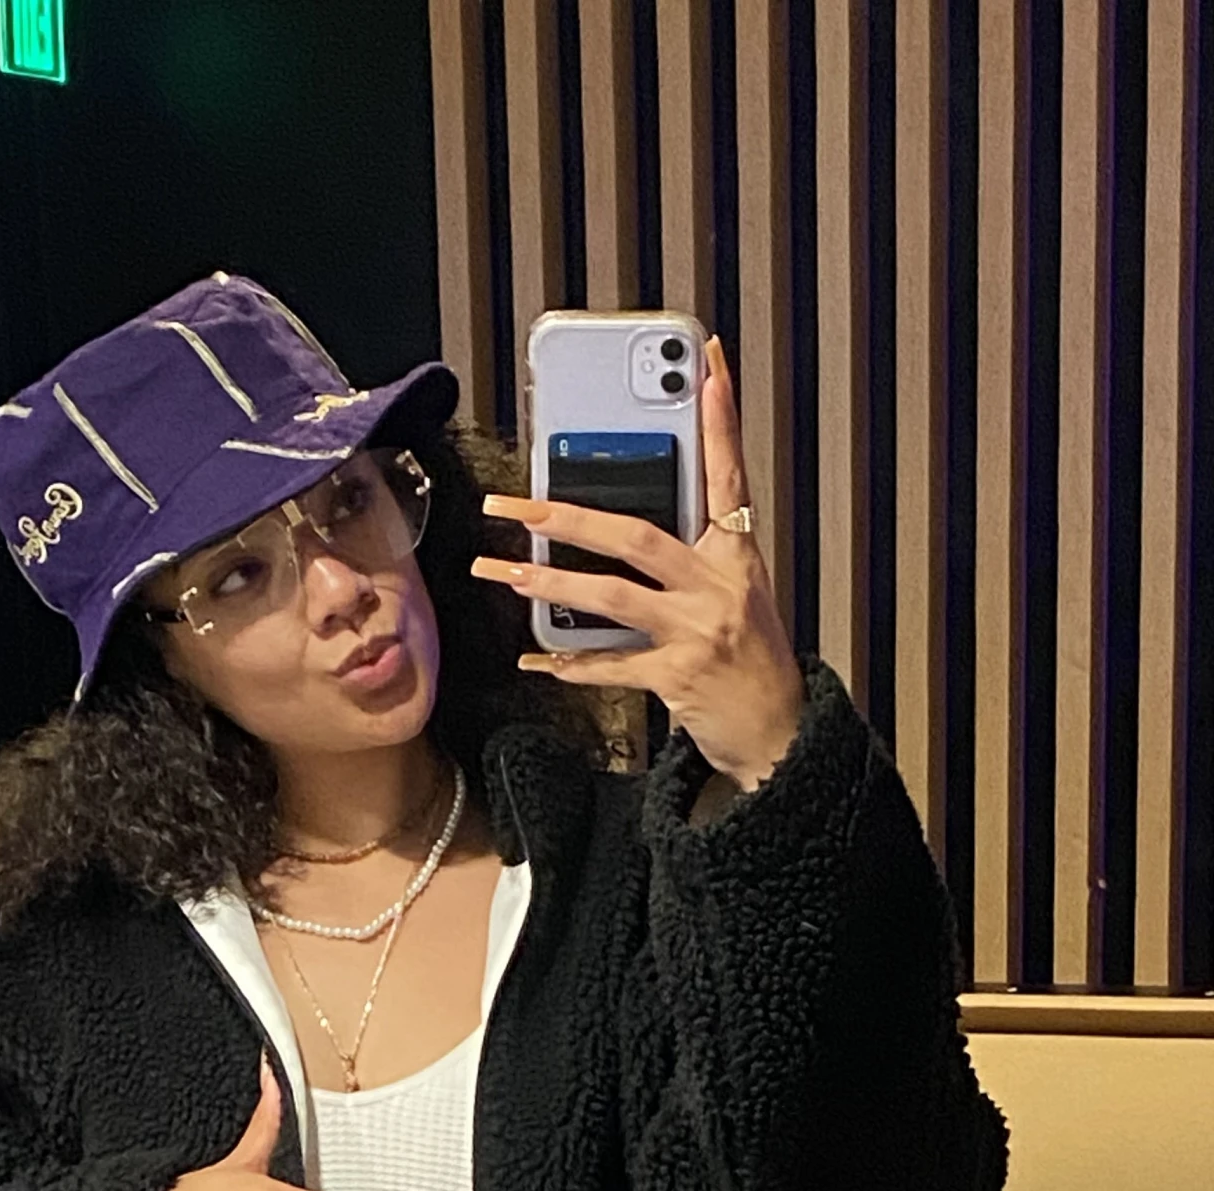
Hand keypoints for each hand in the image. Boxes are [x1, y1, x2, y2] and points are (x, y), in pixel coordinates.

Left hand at [471, 334, 805, 792]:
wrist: (781, 731)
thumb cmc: (754, 661)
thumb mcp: (739, 593)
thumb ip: (694, 557)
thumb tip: (631, 526)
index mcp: (737, 557)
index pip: (729, 474)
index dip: (720, 420)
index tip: (710, 365)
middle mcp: (718, 587)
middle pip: (636, 535)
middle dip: (568, 513)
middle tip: (516, 501)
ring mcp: (697, 632)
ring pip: (612, 596)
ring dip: (550, 582)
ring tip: (503, 569)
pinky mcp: (677, 678)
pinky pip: (609, 665)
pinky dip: (568, 663)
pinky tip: (534, 658)